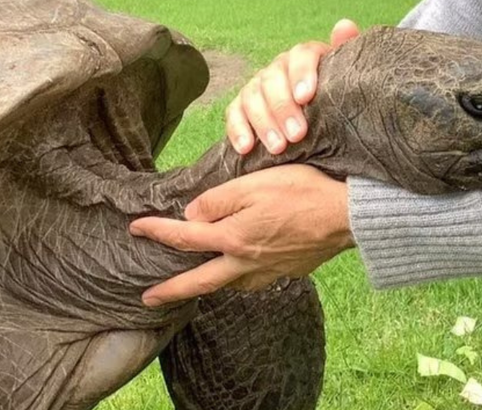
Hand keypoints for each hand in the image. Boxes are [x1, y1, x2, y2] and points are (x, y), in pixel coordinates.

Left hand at [128, 165, 353, 305]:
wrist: (346, 216)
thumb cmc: (302, 192)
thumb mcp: (255, 184)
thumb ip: (218, 200)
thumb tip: (192, 216)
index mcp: (234, 238)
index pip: (186, 237)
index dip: (158, 231)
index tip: (135, 228)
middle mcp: (246, 262)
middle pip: (200, 281)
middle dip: (171, 289)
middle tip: (147, 298)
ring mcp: (267, 271)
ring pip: (227, 285)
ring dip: (205, 286)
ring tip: (194, 283)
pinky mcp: (285, 272)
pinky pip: (251, 281)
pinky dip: (236, 280)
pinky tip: (239, 273)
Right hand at [226, 19, 360, 154]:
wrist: (322, 119)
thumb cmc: (337, 96)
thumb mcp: (347, 78)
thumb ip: (349, 53)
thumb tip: (344, 26)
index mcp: (306, 57)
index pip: (301, 55)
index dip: (302, 73)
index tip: (306, 97)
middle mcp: (279, 68)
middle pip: (273, 79)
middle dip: (283, 107)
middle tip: (297, 134)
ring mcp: (258, 86)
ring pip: (252, 96)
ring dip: (263, 122)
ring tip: (278, 148)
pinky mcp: (242, 107)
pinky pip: (234, 113)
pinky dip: (238, 129)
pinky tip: (245, 148)